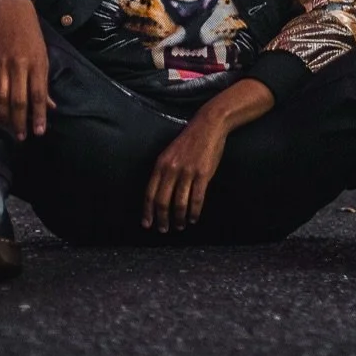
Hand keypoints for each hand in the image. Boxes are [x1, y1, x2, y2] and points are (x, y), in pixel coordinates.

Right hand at [0, 0, 53, 139]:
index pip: (38, 96)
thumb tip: (50, 107)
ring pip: (2, 97)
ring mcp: (2, 63)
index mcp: (37, 64)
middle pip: (18, 100)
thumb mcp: (43, 57)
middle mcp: (19, 65)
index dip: (38, 116)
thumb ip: (43, 83)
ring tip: (9, 129)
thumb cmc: (31, 37)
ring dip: (5, 117)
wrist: (11, 11)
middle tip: (22, 137)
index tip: (39, 132)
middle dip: (20, 121)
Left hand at [141, 78, 274, 231]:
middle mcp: (171, 169)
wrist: (208, 125)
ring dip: (179, 218)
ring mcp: (187, 172)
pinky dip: (194, 212)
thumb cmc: (189, 141)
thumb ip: (163, 171)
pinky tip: (194, 218)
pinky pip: (197, 199)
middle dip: (162, 219)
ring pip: (180, 203)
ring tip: (180, 226)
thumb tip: (159, 193)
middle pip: (162, 201)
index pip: (150, 193)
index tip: (147, 224)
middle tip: (164, 230)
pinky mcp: (203, 174)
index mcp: (160, 164)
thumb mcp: (169, 153)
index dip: (147, 211)